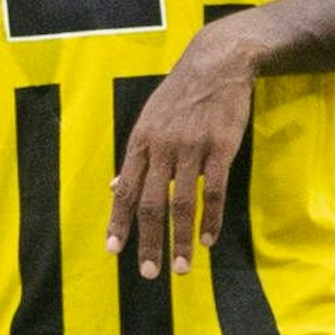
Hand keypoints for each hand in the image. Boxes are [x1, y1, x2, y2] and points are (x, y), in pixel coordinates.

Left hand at [108, 23, 255, 279]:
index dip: (118, 221)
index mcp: (140, 142)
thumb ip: (135, 157)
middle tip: (149, 273)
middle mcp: (161, 147)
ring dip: (179, 240)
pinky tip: (207, 240)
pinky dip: (209, 219)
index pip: (125, 190)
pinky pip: (213, 191)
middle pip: (150, 203)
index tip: (113, 250)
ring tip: (180, 268)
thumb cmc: (181, 94)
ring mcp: (191, 148)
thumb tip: (115, 186)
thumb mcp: (149, 120)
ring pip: (181, 203)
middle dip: (147, 242)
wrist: (217, 61)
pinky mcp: (221, 147)